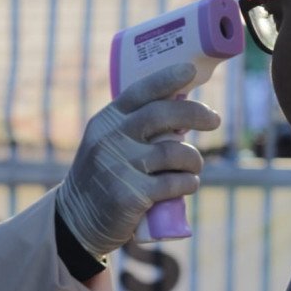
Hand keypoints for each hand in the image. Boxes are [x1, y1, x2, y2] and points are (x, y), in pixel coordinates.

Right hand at [55, 63, 220, 256]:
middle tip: (214, 120)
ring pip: (175, 152)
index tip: (190, 71)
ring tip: (194, 166)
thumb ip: (133, 127)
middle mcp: (110, 139)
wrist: (77, 220)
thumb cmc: (103, 177)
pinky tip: (188, 184)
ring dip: (194, 159)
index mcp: (105, 122)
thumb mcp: (106, 143)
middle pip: (162, 115)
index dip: (167, 79)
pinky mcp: (131, 195)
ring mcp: (120, 167)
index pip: (139, 92)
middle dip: (196, 114)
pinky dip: (188, 183)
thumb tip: (181, 107)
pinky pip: (175, 183)